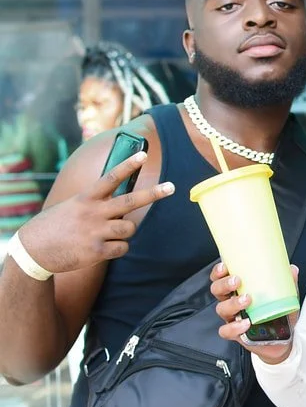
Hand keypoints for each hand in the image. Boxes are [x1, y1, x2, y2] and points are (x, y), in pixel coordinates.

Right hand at [17, 152, 173, 273]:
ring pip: (129, 228)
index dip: (128, 165)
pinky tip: (103, 248)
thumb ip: (97, 202)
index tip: (144, 154)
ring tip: (108, 233)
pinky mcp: (97, 251)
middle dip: (153, 194)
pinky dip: (118, 248)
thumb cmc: (57, 225)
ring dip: (125, 231)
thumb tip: (124, 201)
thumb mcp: (73, 205)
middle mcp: (93, 213)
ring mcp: (96, 232)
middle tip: (171, 187)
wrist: (34, 250)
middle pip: (130, 201)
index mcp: (86, 198)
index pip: (110, 178)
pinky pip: (123, 248)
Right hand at [210, 262, 298, 364]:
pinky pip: (227, 330)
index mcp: (240, 289)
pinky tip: (246, 323)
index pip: (222, 277)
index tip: (225, 266)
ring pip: (221, 309)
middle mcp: (233, 302)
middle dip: (224, 284)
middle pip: (217, 290)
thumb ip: (287, 282)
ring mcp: (233, 318)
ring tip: (247, 300)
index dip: (219, 271)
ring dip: (232, 303)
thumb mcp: (285, 296)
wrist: (284, 339)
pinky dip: (234, 327)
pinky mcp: (236, 334)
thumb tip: (292, 269)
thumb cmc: (280, 314)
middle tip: (237, 281)